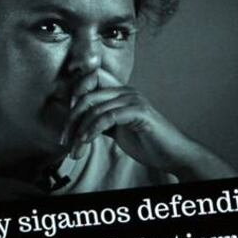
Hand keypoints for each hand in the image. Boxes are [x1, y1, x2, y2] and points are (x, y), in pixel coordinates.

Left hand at [62, 70, 235, 179]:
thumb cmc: (146, 143)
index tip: (68, 121)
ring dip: (80, 131)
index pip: (90, 81)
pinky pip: (107, 117)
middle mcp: (126, 91)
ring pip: (94, 109)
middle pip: (87, 97)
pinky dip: (93, 129)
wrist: (173, 155)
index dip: (75, 96)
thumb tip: (75, 121)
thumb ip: (100, 120)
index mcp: (120, 92)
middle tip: (64, 140)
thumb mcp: (116, 129)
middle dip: (71, 120)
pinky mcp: (139, 111)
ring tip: (75, 149)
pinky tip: (86, 141)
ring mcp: (134, 99)